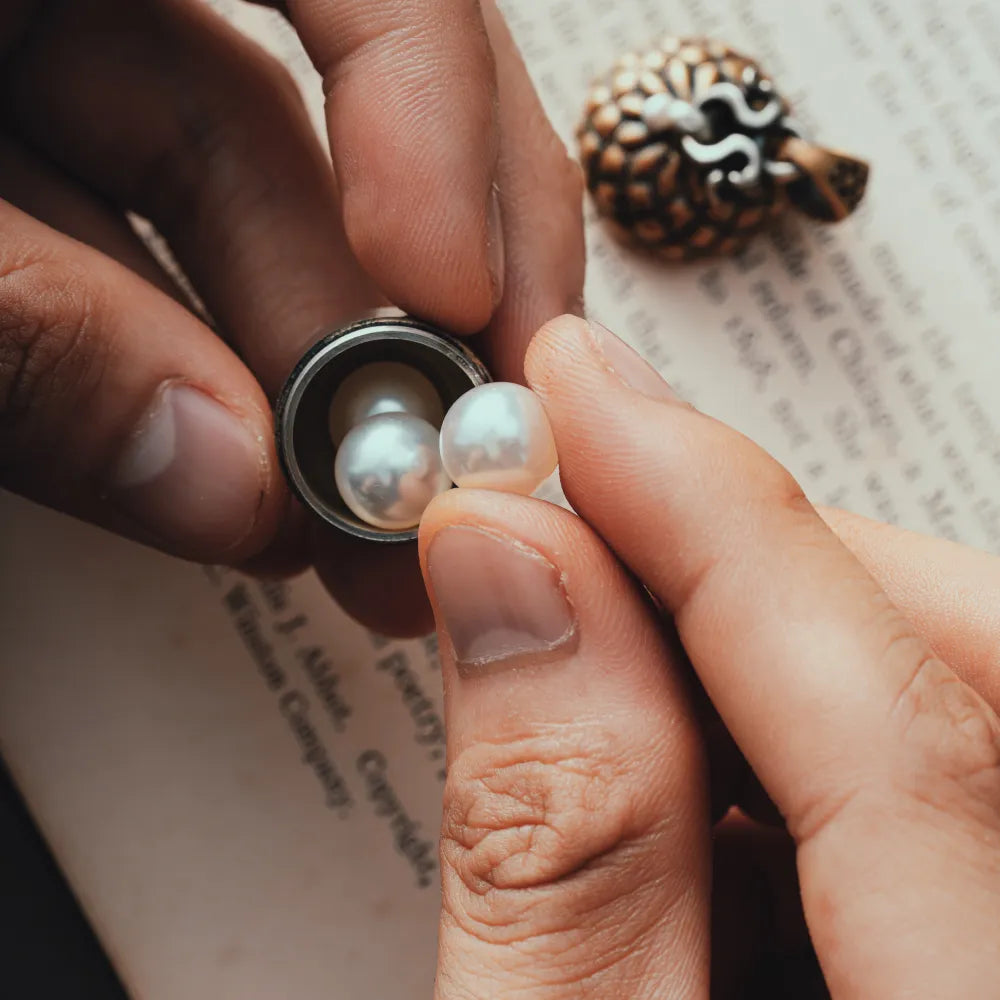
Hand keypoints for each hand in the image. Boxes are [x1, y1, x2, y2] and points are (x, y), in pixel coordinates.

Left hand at [0, 0, 583, 635]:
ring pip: (242, 195)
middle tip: (447, 477)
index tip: (460, 299)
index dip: (441, 116)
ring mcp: (57, 38)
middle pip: (336, 101)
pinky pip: (151, 235)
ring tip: (347, 524)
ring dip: (309, 369)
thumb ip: (35, 334)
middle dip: (398, 306)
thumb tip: (217, 482)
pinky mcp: (27, 128)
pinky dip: (199, 357)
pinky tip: (243, 472)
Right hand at [418, 314, 999, 996]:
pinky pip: (932, 795)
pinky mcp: (972, 947)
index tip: (582, 403)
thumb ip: (550, 857)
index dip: (716, 527)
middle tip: (575, 508)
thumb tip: (511, 574)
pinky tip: (675, 779)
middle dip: (752, 563)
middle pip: (960, 676)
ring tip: (589, 650)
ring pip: (942, 713)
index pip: (898, 726)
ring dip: (753, 650)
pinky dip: (789, 746)